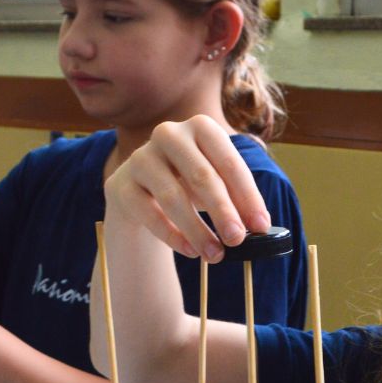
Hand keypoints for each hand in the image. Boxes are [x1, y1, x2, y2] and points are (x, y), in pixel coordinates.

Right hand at [105, 116, 270, 260]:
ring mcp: (141, 158)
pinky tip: (190, 251)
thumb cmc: (187, 184)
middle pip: (201, 176)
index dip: (248, 196)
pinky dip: (172, 235)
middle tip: (237, 240)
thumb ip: (236, 199)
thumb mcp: (215, 184)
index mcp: (201, 127)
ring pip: (173, 197)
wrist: (139, 190)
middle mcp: (169, 134)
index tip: (261, 226)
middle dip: (223, 212)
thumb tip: (259, 226)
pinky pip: (148, 213)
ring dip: (198, 230)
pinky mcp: (120, 184)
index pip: (230, 163)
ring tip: (215, 255)